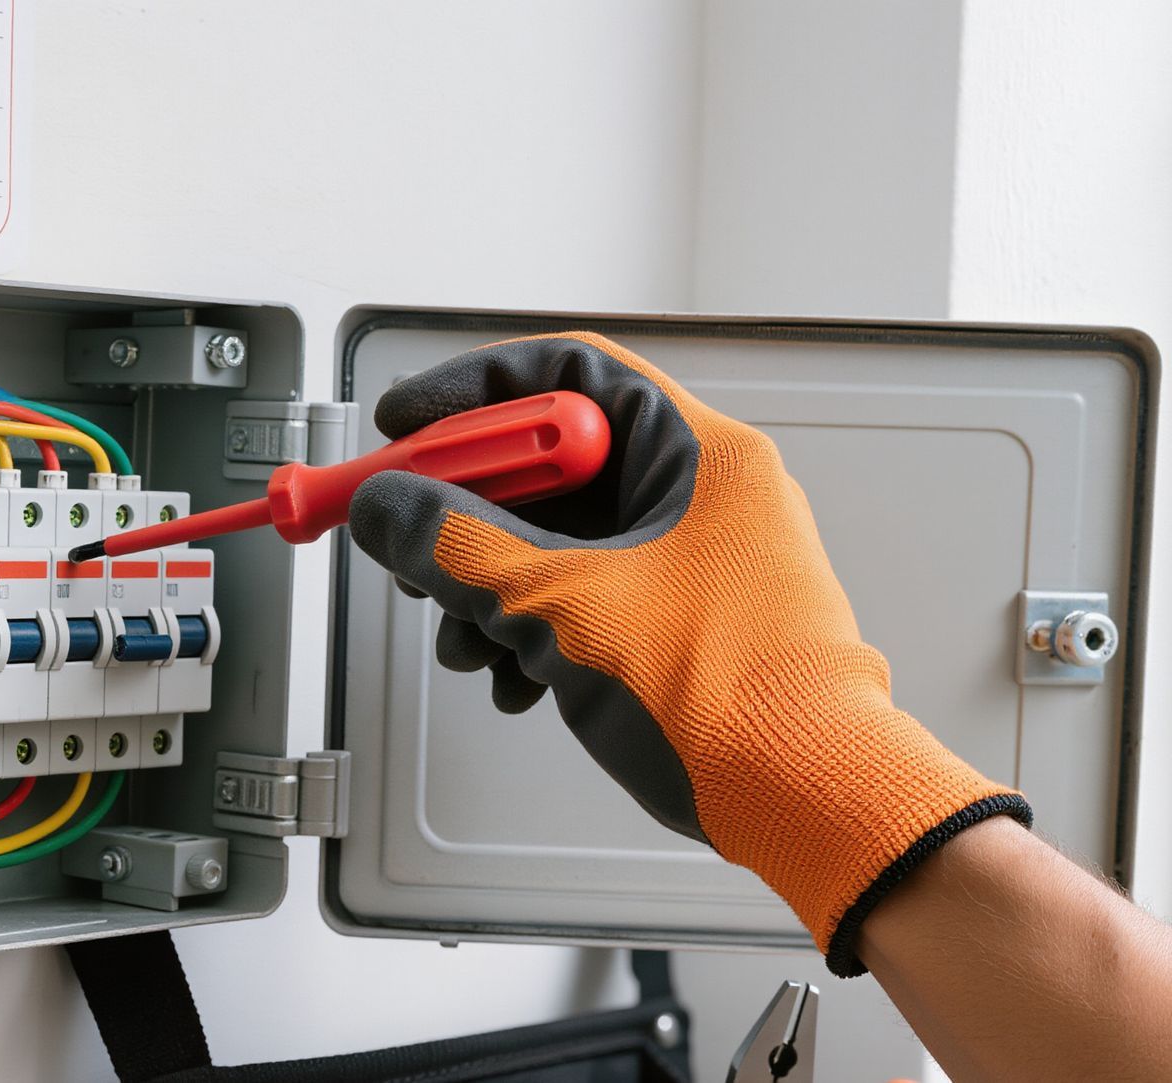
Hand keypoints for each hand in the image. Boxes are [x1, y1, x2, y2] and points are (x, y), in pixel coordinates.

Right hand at [347, 332, 1027, 975]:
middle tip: (413, 540)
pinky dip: (536, 627)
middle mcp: (703, 494)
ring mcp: (698, 560)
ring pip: (563, 539)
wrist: (807, 799)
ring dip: (493, 585)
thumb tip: (390, 508)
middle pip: (554, 465)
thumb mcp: (561, 607)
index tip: (411, 424)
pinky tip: (513, 677)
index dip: (474, 390)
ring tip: (465, 638)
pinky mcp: (685, 621)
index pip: (568, 372)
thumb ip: (458, 548)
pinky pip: (588, 595)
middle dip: (469, 513)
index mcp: (697, 454)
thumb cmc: (730, 698)